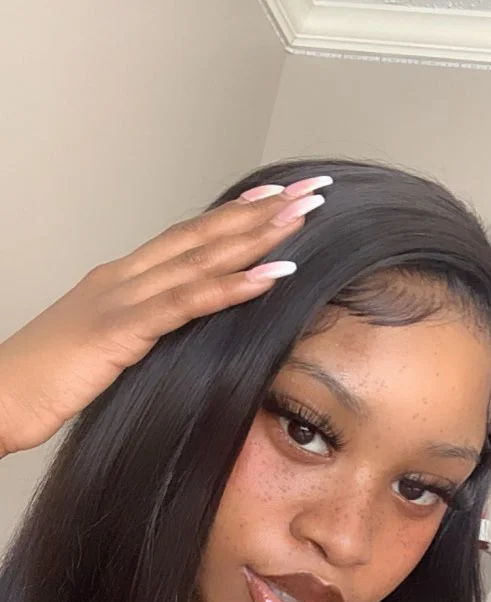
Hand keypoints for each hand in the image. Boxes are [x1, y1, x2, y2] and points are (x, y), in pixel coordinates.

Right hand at [0, 176, 329, 454]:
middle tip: (308, 192)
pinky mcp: (120, 329)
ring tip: (302, 217)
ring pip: (200, 258)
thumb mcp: (100, 349)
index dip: (231, 216)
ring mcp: (121, 298)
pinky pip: (186, 303)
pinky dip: (231, 286)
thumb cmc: (43, 380)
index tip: (272, 198)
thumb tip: (169, 335)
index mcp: (118, 281)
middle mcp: (123, 277)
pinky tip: (271, 275)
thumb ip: (136, 331)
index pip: (185, 239)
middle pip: (201, 235)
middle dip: (259, 212)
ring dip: (256, 237)